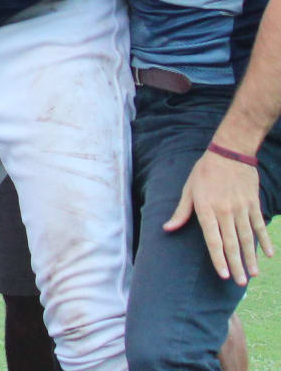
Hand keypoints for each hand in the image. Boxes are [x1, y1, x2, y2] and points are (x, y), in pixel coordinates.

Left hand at [165, 148, 273, 285]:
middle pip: (232, 243)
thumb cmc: (204, 172)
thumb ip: (181, 212)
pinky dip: (265, 240)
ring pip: (248, 237)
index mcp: (206, 209)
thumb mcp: (188, 189)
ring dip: (251, 257)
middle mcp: (225, 211)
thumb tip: (167, 229)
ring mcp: (241, 208)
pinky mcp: (253, 203)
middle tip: (239, 283)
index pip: (213, 240)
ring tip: (253, 274)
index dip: (218, 258)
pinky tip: (269, 255)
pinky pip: (259, 225)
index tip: (223, 275)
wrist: (229, 152)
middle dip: (236, 265)